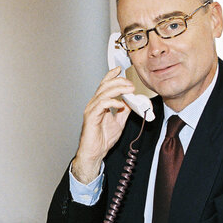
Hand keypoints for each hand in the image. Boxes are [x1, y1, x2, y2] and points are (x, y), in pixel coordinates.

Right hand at [72, 67, 133, 183]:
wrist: (95, 153)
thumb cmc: (102, 139)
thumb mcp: (119, 122)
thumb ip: (124, 111)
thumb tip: (131, 101)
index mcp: (99, 104)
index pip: (104, 86)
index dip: (110, 76)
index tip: (119, 69)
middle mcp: (94, 104)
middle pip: (104, 86)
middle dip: (118, 81)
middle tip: (130, 83)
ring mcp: (91, 110)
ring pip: (103, 93)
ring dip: (117, 89)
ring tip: (129, 90)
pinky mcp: (91, 117)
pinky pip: (101, 105)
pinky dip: (112, 102)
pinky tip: (120, 104)